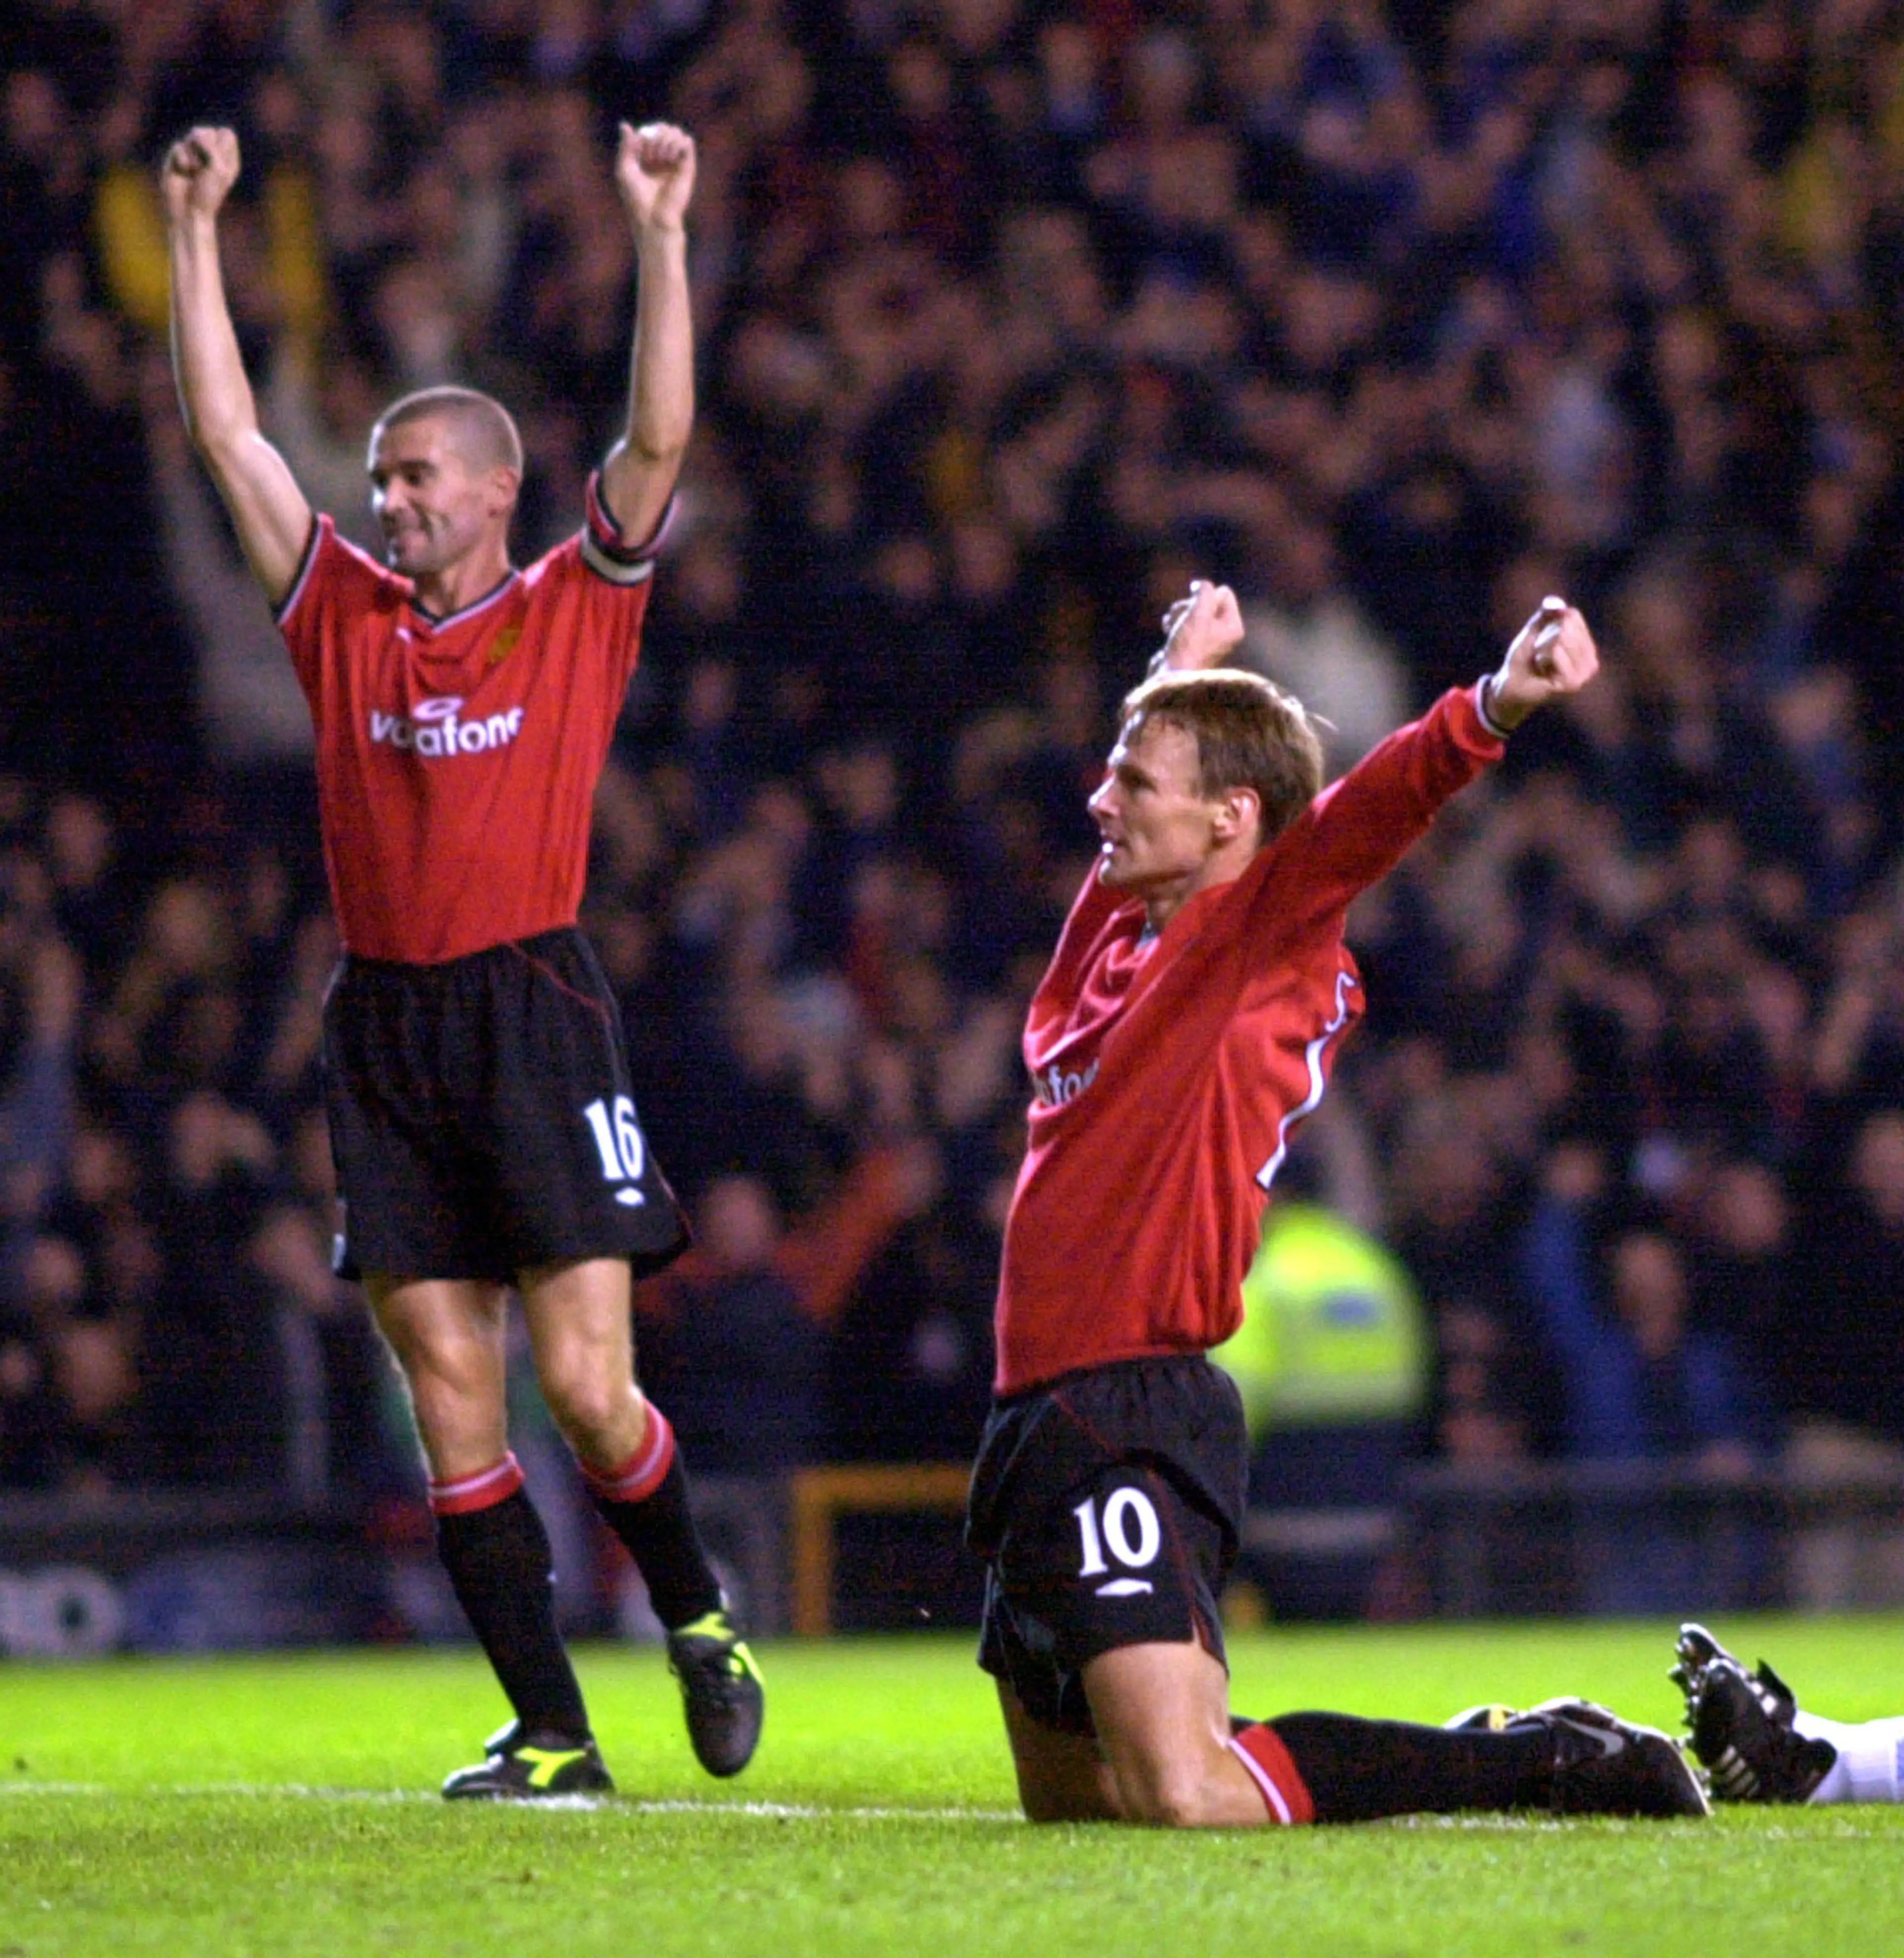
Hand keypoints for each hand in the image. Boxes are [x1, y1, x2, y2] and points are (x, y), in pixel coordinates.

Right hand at [159, 125, 239, 226]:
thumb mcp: (218, 170)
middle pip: (207, 130)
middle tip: (204, 169)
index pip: (227, 133)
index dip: (220, 144)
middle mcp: (212, 153)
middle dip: (206, 148)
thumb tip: (195, 133)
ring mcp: (194, 153)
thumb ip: (212, 147)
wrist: (188, 210)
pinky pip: (178, 146)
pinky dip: (182, 160)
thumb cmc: (207, 194)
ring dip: (194, 157)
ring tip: (194, 173)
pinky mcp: (178, 155)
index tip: (218, 162)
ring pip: (191, 136)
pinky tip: (183, 173)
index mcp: (228, 158)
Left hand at [614, 120, 695, 235]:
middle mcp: (663, 158)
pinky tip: (671, 157)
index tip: (640, 153)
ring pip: (676, 132)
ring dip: (667, 138)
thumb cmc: (636, 199)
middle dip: (656, 135)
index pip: (649, 132)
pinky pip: (687, 141)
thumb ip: (625, 147)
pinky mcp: (688, 167)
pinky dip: (679, 143)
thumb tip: (625, 125)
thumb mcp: (624, 169)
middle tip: (652, 155)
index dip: (644, 136)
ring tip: (663, 156)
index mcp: (647, 158)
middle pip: (663, 128)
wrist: (654, 218)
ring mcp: (676, 162)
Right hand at [1154, 580, 1245, 672]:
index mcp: (1233, 626)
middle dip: (1190, 605)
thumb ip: (1204, 591)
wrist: (1171, 677)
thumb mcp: (1199, 612)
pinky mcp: (1191, 644)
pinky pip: (1184, 621)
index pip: (1223, 592)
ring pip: (1192, 609)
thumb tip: (1199, 585)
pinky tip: (1168, 631)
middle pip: (1207, 600)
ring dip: (1179, 613)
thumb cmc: (1188, 646)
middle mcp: (1223, 633)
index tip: (1194, 609)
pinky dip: (1175, 623)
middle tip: (1181, 618)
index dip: (1205, 596)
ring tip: (1172, 626)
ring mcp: (1207, 639)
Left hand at [1486, 595, 1598, 729]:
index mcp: (1586, 643)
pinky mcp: (1574, 682)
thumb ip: (1546, 614)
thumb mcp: (1534, 630)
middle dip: (1545, 639)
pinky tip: (1542, 671)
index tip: (1543, 641)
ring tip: (1541, 664)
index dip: (1550, 624)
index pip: (1573, 615)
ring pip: (1561, 639)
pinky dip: (1542, 658)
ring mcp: (1585, 672)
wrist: (1511, 684)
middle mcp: (1591, 658)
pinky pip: (1557, 652)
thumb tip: (1560, 604)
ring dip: (1542, 649)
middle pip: (1567, 627)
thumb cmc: (1524, 658)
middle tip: (1540, 657)